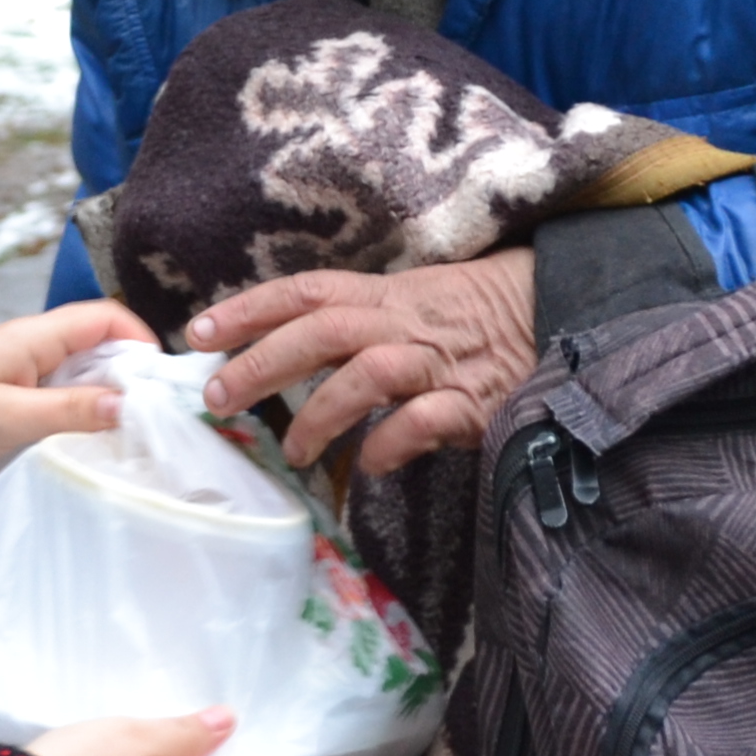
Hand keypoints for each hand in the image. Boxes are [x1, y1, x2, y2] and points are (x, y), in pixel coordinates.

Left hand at [0, 298, 151, 485]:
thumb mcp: (10, 419)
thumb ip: (70, 411)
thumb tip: (130, 404)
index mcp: (32, 335)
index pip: (105, 317)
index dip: (140, 341)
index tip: (162, 384)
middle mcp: (32, 344)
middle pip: (101, 342)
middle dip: (132, 371)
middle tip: (156, 415)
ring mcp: (24, 369)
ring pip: (85, 369)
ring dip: (108, 393)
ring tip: (132, 430)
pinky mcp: (15, 394)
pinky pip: (64, 392)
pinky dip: (84, 409)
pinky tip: (92, 437)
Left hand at [185, 252, 537, 476]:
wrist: (559, 313)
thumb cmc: (471, 316)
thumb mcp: (408, 304)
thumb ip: (352, 326)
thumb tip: (277, 357)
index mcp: (385, 295)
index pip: (306, 292)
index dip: (249, 309)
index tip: (197, 333)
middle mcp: (406, 323)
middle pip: (324, 332)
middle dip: (265, 363)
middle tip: (219, 398)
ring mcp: (441, 363)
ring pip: (369, 374)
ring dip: (320, 412)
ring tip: (291, 451)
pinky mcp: (477, 404)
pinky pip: (425, 421)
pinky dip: (391, 442)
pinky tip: (369, 464)